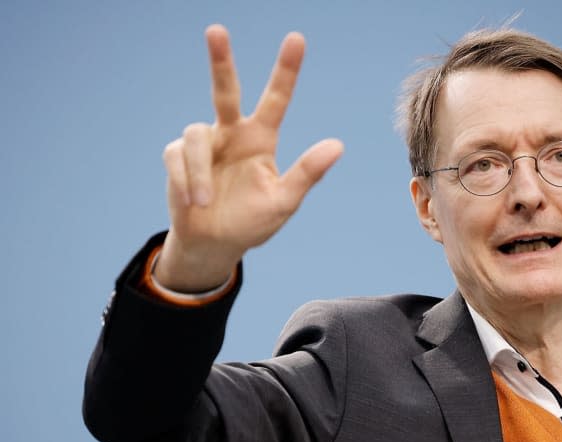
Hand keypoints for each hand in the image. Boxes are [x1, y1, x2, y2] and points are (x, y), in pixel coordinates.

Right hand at [156, 25, 343, 291]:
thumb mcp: (284, 202)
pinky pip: (176, 156)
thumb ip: (307, 173)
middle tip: (216, 30)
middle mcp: (232, 133)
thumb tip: (337, 145)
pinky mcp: (177, 156)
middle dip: (220, 61)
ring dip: (199, 172)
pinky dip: (185, 181)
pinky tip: (193, 202)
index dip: (286, 70)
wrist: (214, 244)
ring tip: (205, 203)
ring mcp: (204, 144)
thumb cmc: (253, 222)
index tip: (296, 39)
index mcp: (261, 139)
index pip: (276, 99)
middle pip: (225, 90)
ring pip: (195, 134)